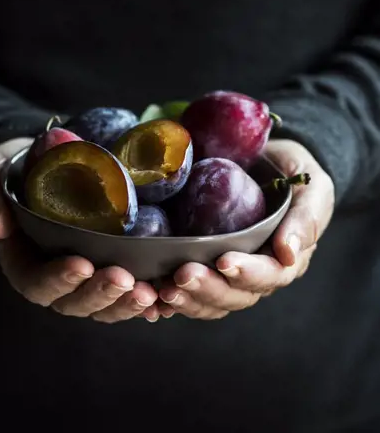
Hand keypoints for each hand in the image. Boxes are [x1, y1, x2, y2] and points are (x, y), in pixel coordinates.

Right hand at [0, 138, 158, 322]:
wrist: (45, 161)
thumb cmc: (12, 171)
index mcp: (22, 261)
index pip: (36, 282)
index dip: (57, 279)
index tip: (81, 264)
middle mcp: (54, 276)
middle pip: (74, 301)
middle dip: (100, 294)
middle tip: (124, 279)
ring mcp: (85, 275)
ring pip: (103, 304)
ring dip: (126, 303)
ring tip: (149, 292)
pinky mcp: (111, 265)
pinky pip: (126, 292)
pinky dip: (145, 300)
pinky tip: (166, 297)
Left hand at [157, 139, 334, 319]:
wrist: (265, 161)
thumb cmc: (294, 173)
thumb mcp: (312, 186)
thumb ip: (307, 216)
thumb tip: (289, 252)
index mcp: (285, 258)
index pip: (270, 275)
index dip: (248, 272)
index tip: (225, 261)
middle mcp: (256, 273)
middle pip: (235, 295)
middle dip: (208, 288)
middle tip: (183, 275)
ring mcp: (227, 273)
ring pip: (210, 300)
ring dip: (186, 299)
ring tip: (163, 290)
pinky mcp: (203, 266)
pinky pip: (188, 292)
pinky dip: (169, 300)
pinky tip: (150, 299)